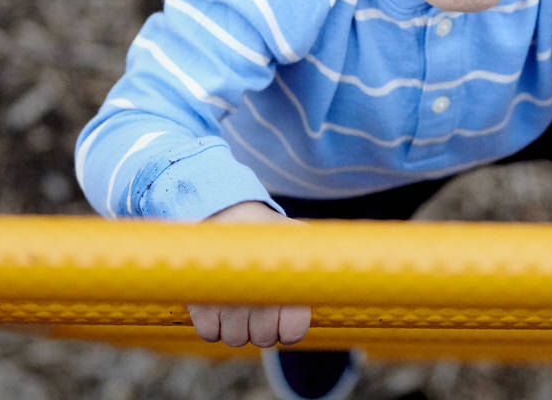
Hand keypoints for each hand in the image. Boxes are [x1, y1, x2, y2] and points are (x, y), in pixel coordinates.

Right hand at [187, 201, 311, 347]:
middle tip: (260, 304)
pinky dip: (214, 324)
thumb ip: (325, 256)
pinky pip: (210, 333)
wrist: (226, 212)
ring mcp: (226, 301)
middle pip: (262, 340)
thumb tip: (353, 267)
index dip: (288, 328)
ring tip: (241, 302)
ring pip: (235, 339)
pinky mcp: (199, 302)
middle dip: (262, 326)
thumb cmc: (269, 232)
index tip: (283, 312)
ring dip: (238, 326)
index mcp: (283, 284)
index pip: (291, 334)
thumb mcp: (301, 238)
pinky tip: (220, 304)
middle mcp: (256, 297)